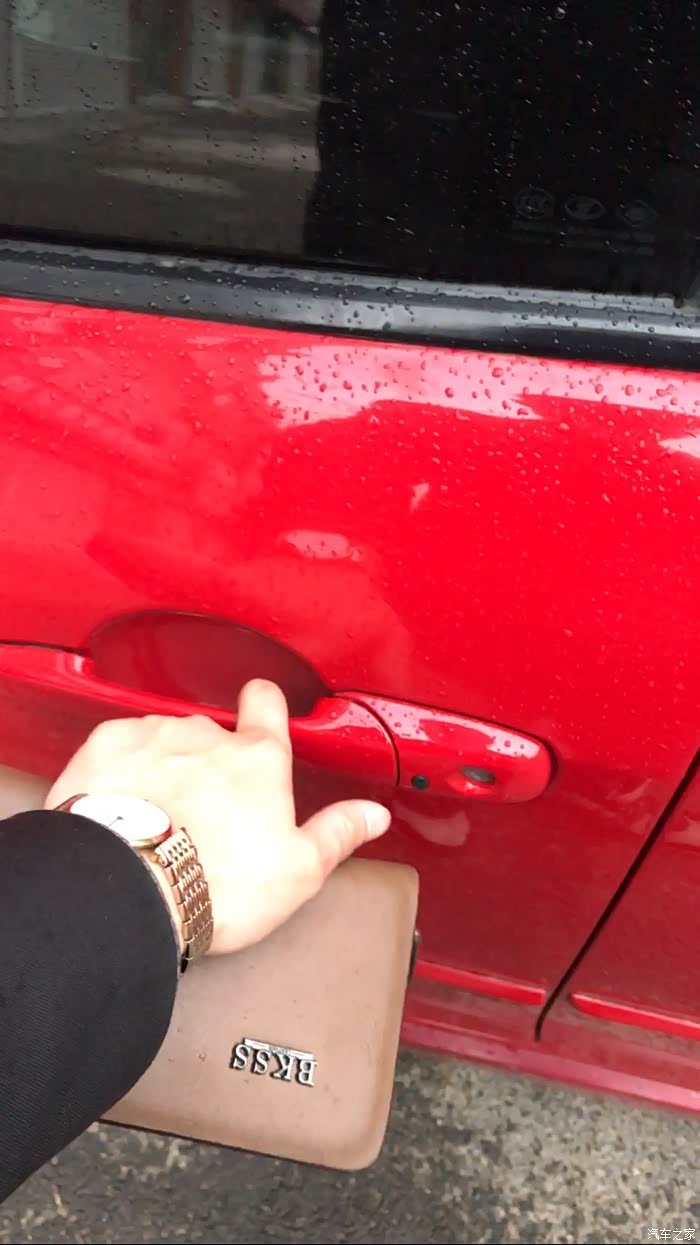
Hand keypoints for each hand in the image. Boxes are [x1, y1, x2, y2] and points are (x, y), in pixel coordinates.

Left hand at [45, 680, 390, 955]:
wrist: (132, 889)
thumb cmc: (216, 883)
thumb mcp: (298, 870)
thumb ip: (338, 832)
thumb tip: (371, 815)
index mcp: (258, 760)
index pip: (268, 703)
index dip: (266, 705)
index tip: (262, 713)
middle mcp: (207, 735)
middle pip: (212, 733)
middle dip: (208, 763)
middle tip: (204, 813)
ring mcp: (155, 736)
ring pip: (164, 741)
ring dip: (163, 768)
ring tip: (159, 819)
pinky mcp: (107, 747)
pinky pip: (119, 749)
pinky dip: (120, 773)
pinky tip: (122, 808)